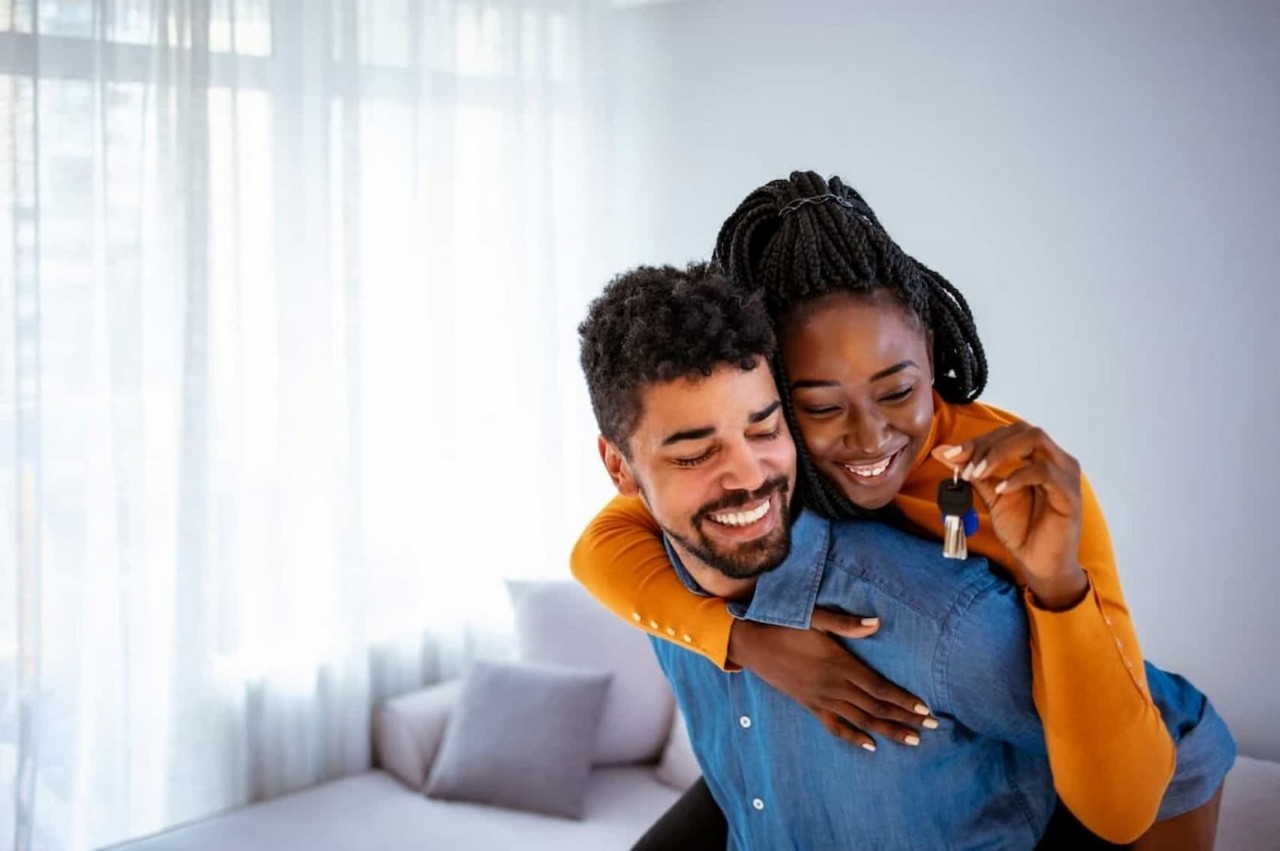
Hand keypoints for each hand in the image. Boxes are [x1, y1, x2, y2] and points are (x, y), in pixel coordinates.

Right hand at [726, 610, 936, 751]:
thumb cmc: (781, 623)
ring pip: (860, 720)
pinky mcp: (808, 704)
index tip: (926, 710)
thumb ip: (846, 623)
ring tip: (912, 740)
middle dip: (905, 719)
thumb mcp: (813, 617)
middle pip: (875, 709)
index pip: (879, 688)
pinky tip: (870, 745)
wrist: (749, 642)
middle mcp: (832, 686)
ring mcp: (820, 698)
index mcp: (838, 664)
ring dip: (887, 731)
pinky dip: (853, 737)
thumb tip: (877, 623)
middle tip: (931, 729)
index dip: (904, 700)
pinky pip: (835, 726)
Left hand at [933, 423, 1088, 609]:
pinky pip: (1044, 472)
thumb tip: (942, 452)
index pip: (1009, 433)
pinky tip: (1001, 490)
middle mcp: (1057, 459)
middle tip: (964, 465)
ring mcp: (1066, 475)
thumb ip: (972, 472)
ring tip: (977, 474)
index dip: (979, 440)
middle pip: (1022, 430)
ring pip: (1035, 440)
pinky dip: (1018, 476)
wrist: (1040, 564)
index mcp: (1040, 456)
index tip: (951, 454)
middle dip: (987, 444)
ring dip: (999, 454)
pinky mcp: (1069, 494)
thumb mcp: (991, 496)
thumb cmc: (1022, 529)